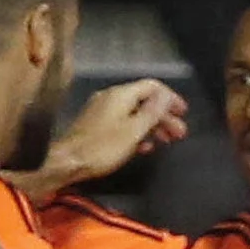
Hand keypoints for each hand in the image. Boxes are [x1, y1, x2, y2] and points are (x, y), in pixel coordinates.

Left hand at [32, 79, 189, 195]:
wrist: (66, 162)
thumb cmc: (102, 148)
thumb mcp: (133, 131)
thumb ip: (152, 112)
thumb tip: (166, 95)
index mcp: (121, 95)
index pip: (152, 86)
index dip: (170, 98)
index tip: (183, 113)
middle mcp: (111, 97)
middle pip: (144, 101)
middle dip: (164, 116)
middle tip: (179, 133)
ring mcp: (102, 111)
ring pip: (134, 113)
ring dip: (153, 126)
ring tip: (166, 142)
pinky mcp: (96, 125)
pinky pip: (123, 123)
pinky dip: (137, 132)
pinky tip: (144, 147)